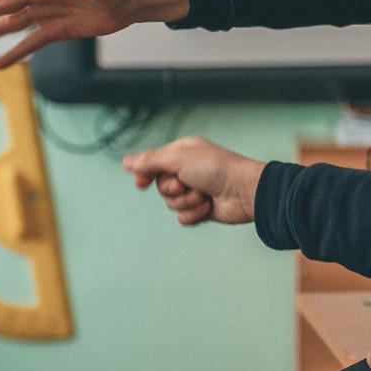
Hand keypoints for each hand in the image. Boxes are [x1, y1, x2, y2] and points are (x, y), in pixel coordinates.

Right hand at [120, 136, 263, 225]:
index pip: (153, 164)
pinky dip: (194, 214)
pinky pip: (183, 217)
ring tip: (202, 195)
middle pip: (161, 186)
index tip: (141, 182)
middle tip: (187, 183)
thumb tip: (126, 161)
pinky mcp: (201, 209)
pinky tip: (207, 207)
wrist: (244, 191)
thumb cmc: (217, 168)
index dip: (145, 173)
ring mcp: (195, 190)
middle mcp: (187, 171)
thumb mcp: (179, 158)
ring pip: (171, 204)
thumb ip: (150, 161)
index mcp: (182, 153)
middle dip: (173, 189)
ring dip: (186, 201)